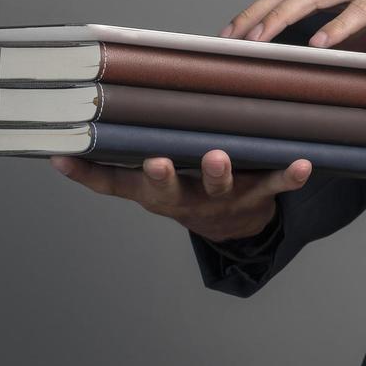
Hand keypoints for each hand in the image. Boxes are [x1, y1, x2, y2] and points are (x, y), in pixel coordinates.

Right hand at [50, 151, 310, 241]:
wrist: (233, 226)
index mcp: (154, 193)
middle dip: (161, 177)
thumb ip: (116, 156)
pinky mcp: (257, 195)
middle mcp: (184, 199)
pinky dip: (289, 177)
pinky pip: (274, 185)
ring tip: (219, 156)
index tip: (62, 156)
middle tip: (157, 162)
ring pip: (220, 188)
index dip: (87, 174)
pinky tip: (303, 164)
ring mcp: (222, 199)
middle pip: (169, 190)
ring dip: (219, 173)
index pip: (114, 184)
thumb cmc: (186, 186)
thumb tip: (64, 139)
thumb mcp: (149, 179)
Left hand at [220, 0, 365, 50]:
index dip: (260, 11)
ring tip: (261, 38)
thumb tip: (320, 54)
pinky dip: (338, 25)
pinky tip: (318, 42)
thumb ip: (350, 36)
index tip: (233, 33)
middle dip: (259, 12)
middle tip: (231, 37)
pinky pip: (362, 10)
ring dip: (285, 16)